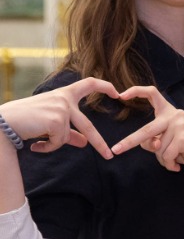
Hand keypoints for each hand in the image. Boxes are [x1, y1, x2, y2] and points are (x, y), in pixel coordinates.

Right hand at [0, 77, 117, 157]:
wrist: (4, 122)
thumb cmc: (25, 119)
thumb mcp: (49, 123)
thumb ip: (69, 132)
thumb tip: (85, 143)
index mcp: (64, 94)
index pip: (88, 83)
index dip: (104, 86)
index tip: (117, 93)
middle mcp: (65, 99)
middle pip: (88, 126)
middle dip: (99, 143)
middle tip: (109, 155)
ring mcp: (61, 109)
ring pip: (67, 136)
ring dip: (55, 144)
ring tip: (39, 143)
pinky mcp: (57, 120)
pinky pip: (58, 141)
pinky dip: (48, 147)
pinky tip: (35, 144)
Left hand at [111, 86, 183, 171]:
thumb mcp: (164, 143)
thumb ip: (153, 141)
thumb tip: (154, 143)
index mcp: (168, 112)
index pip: (152, 93)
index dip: (136, 91)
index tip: (120, 95)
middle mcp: (174, 114)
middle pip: (146, 130)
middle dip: (129, 142)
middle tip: (116, 150)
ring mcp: (180, 124)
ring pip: (158, 148)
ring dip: (162, 159)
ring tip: (174, 160)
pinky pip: (166, 154)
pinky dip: (169, 164)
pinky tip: (177, 165)